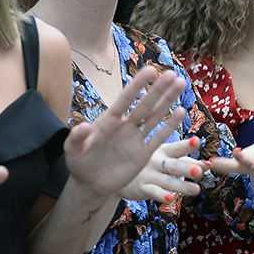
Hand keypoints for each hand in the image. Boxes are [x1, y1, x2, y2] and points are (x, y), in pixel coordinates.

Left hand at [64, 67, 188, 197]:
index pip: (125, 99)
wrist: (89, 183)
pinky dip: (170, 126)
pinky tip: (180, 112)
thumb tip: (83, 127)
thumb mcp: (72, 150)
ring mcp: (135, 139)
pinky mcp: (143, 154)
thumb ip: (77, 138)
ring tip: (180, 84)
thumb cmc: (78, 162)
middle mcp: (125, 126)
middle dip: (159, 89)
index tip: (150, 70)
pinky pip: (159, 138)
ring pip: (155, 116)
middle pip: (145, 105)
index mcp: (108, 120)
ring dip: (167, 101)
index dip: (137, 85)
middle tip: (173, 74)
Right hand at [119, 136, 206, 202]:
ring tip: (196, 190)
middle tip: (200, 171)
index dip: (186, 145)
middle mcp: (156, 161)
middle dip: (187, 167)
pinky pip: (153, 192)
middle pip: (174, 165)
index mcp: (162, 150)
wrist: (117, 173)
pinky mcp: (141, 188)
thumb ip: (186, 161)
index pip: (176, 148)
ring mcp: (148, 175)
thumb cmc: (148, 162)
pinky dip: (161, 195)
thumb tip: (209, 164)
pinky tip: (171, 199)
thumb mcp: (164, 157)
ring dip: (182, 186)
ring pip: (167, 181)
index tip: (197, 141)